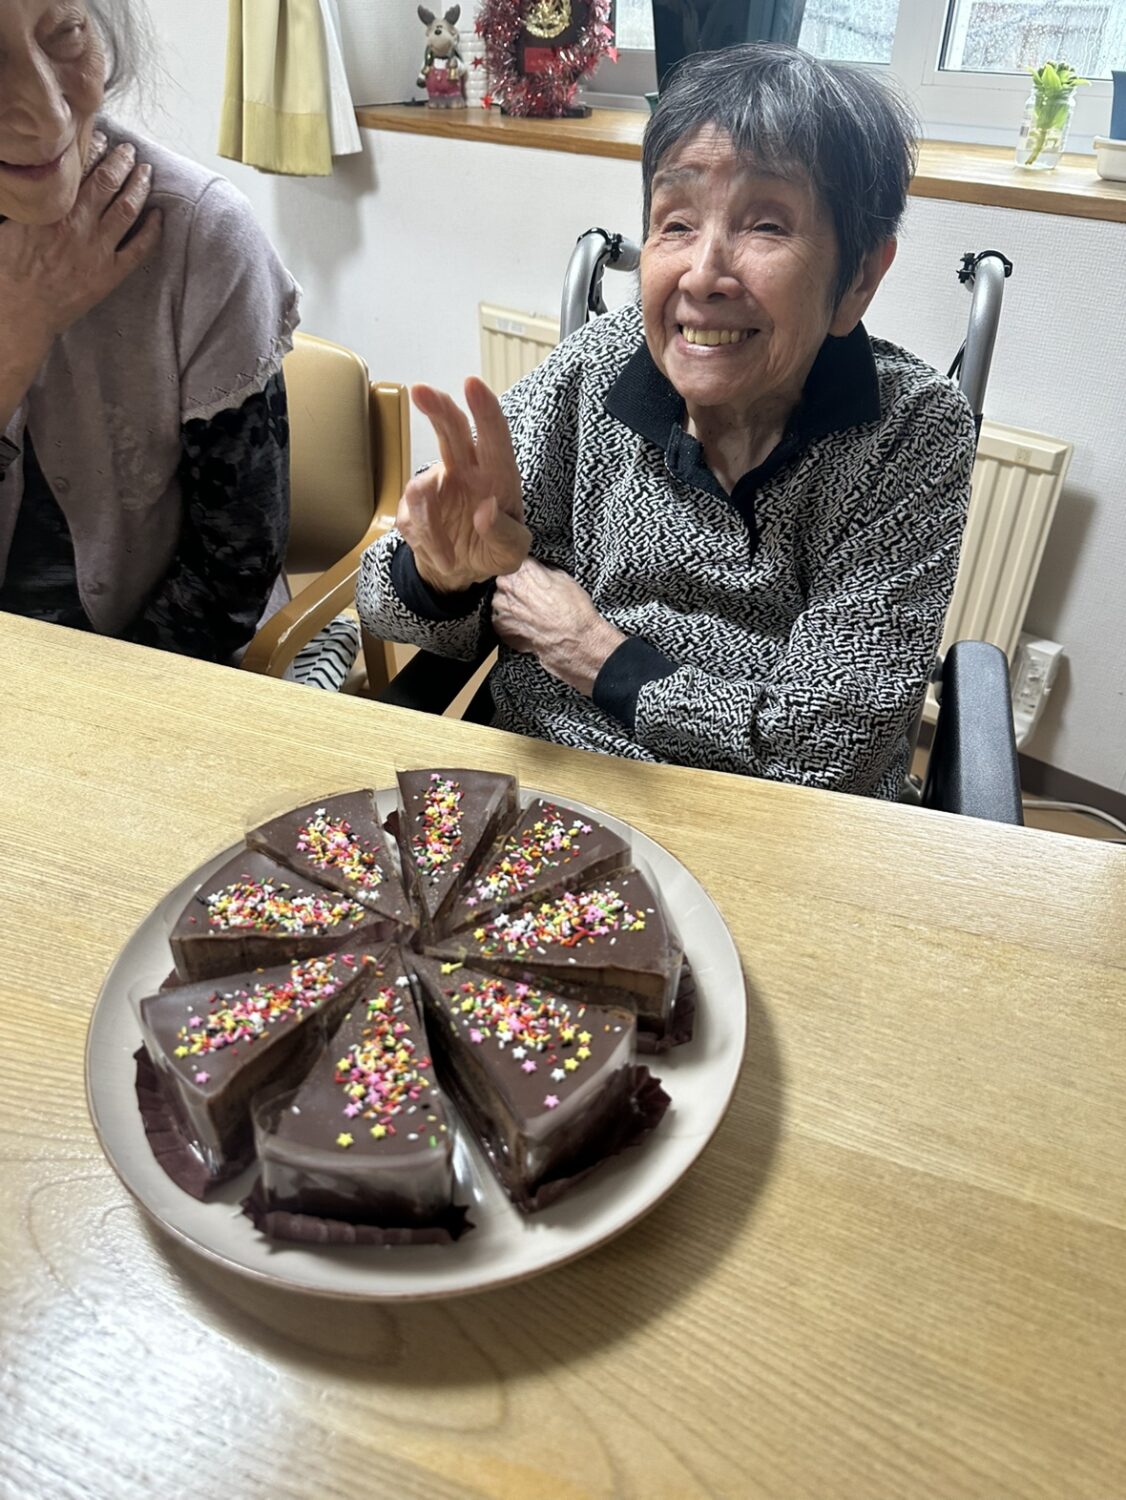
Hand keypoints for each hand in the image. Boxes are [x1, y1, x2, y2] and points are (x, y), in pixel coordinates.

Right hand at [0, 138, 162, 353]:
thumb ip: (30, 198)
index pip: (79, 166)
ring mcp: (97, 249)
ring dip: (140, 186)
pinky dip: (153, 231)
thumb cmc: (6, 268)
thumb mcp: (10, 221)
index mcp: (51, 205)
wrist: (17, 311)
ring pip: (128, 208)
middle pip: (108, 181)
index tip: (101, 137)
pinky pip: (139, 250)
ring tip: (146, 172)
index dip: (94, 148)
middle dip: (121, 160)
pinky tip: (159, 216)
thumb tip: (36, 178)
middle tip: (130, 150)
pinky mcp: (109, 275)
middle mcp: (77, 222)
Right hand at [399, 377, 530, 592]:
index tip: (472, 385)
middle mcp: (467, 470)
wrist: (463, 572)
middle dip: (437, 408)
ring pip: (420, 485)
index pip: (493, 436)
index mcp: (498, 474)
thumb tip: (486, 509)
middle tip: (420, 390)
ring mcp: (437, 485)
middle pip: (451, 430)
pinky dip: (428, 542)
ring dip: (430, 524)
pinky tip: (444, 558)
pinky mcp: (413, 505)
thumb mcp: (511, 553)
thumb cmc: (494, 551)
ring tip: (449, 559)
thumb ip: (504, 534)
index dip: (484, 410)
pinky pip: (412, 518)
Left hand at [492, 558, 625, 695]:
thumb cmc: (574, 610)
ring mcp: (501, 607)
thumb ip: (543, 569)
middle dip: (517, 588)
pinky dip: (510, 622)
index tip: (532, 578)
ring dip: (512, 605)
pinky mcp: (499, 626)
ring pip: (501, 600)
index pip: (515, 561)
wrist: (575, 641)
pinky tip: (527, 625)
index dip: (525, 572)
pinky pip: (500, 619)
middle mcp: (507, 585)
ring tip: (531, 614)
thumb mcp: (564, 577)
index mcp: (523, 568)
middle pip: (506, 581)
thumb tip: (537, 569)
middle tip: (533, 598)